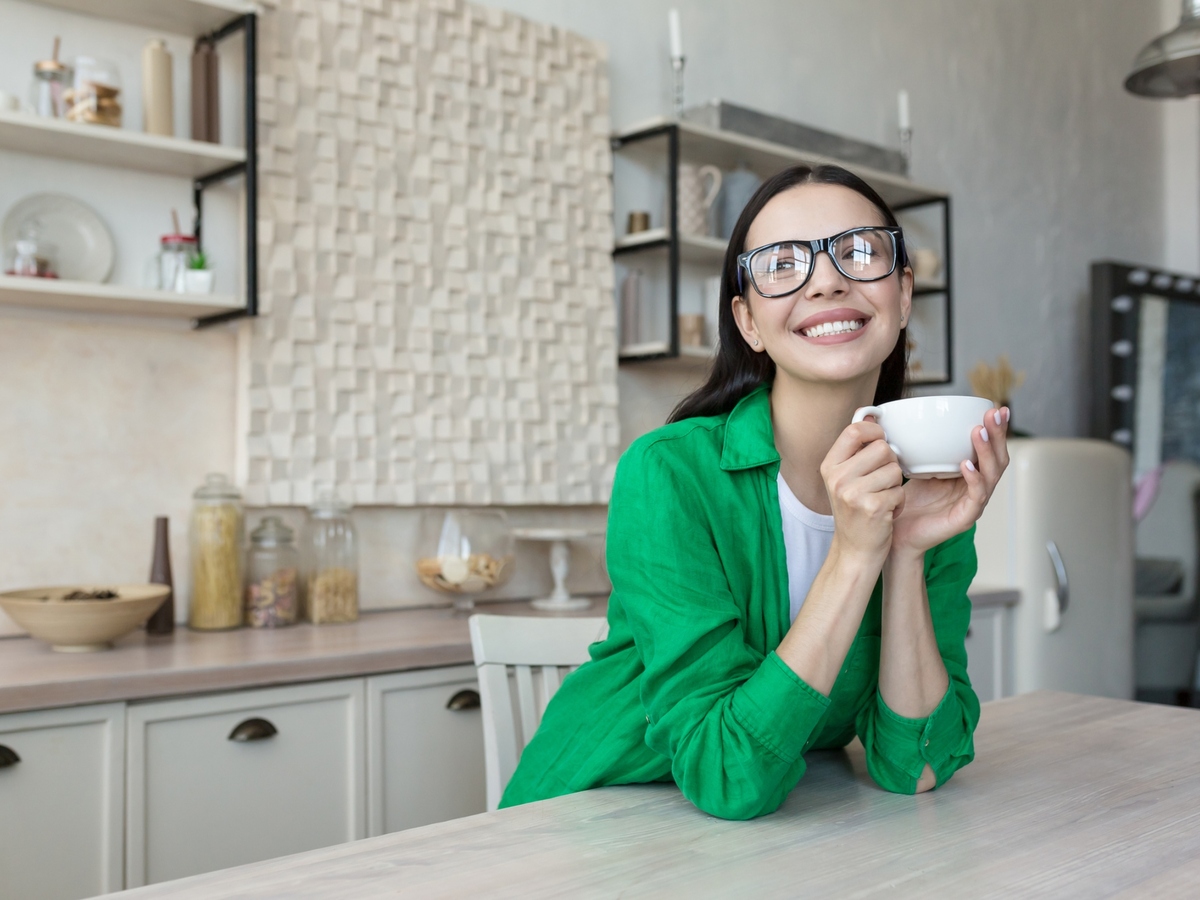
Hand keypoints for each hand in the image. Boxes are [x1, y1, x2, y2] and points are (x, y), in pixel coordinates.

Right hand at [820, 421, 905, 563]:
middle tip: (881, 482)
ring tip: (883, 498)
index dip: (874, 431)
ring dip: (896, 485)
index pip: (854, 430)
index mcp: (829, 466)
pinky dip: (899, 503)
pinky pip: (900, 491)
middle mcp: (837, 478)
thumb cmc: (855, 512)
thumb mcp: (845, 479)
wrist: (855, 551)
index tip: (880, 441)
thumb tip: (870, 413)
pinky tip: (887, 513)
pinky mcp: (872, 508)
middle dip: (890, 463)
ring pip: (895, 470)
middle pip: (882, 448)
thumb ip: (856, 449)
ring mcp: (853, 493)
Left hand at [890, 407, 1010, 556]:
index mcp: (969, 475)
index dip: (995, 430)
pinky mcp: (965, 518)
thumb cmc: (909, 503)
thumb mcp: (918, 467)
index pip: (989, 449)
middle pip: (997, 458)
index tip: (995, 407)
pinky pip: (976, 496)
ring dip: (986, 451)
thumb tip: (917, 419)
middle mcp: (976, 487)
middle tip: (993, 414)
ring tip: (978, 432)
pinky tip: (967, 465)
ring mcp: (973, 503)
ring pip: (991, 475)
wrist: (897, 533)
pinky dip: (973, 479)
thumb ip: (926, 448)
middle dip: (997, 434)